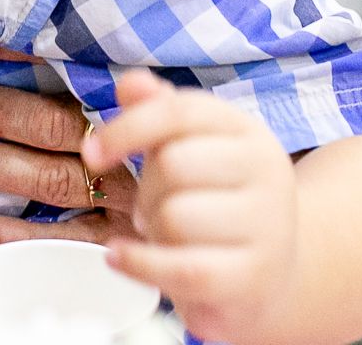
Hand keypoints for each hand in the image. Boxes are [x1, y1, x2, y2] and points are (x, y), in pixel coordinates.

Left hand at [0, 54, 136, 246]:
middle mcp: (126, 148)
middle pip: (50, 126)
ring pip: (52, 179)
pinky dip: (21, 235)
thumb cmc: (148, 147)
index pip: (67, 76)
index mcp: (124, 106)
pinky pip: (65, 242)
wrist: (209, 213)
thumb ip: (85, 72)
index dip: (20, 60)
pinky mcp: (118, 242)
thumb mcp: (133, 101)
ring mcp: (125, 197)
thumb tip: (6, 42)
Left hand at [83, 72, 297, 344]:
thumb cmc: (216, 201)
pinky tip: (120, 257)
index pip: (178, 112)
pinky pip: (181, 269)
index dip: (126, 129)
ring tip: (168, 235)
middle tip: (157, 207)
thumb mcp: (190, 148)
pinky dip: (140, 264)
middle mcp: (267, 172)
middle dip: (147, 191)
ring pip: (174, 217)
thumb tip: (130, 84)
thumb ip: (157, 111)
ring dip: (153, 229)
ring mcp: (267, 227)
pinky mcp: (253, 277)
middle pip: (172, 165)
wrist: (269, 271)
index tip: (92, 154)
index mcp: (247, 130)